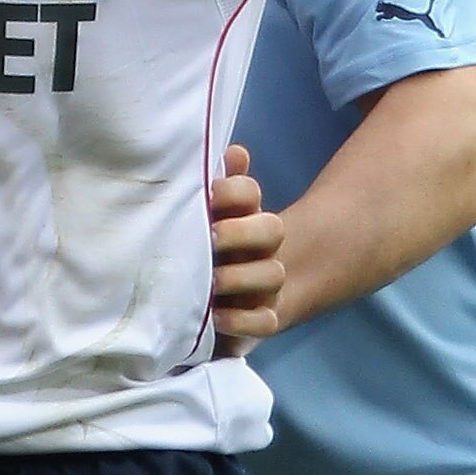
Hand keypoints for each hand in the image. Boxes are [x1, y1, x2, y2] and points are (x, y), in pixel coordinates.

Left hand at [209, 146, 286, 355]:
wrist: (231, 304)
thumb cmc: (208, 257)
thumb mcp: (204, 223)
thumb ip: (214, 190)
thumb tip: (234, 152)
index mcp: (246, 217)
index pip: (250, 193)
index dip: (233, 191)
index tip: (208, 197)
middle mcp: (263, 248)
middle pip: (272, 229)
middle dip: (241, 232)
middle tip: (210, 239)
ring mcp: (267, 286)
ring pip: (272, 275)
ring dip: (240, 277)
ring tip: (210, 282)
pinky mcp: (263, 321)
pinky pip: (265, 322)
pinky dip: (242, 320)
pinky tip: (216, 317)